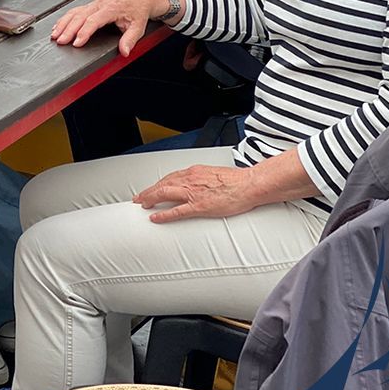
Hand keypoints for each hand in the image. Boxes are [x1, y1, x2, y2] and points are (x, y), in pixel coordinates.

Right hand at [50, 0, 168, 52]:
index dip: (84, 32)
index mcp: (111, 8)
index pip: (93, 21)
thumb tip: (124, 51)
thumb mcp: (138, 27)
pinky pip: (74, 11)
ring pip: (74, 12)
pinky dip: (64, 19)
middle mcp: (99, 5)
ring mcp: (93, 4)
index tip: (76, 42)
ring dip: (63, 24)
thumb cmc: (137, 11)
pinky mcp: (90, 5)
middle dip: (68, 29)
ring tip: (55, 35)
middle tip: (60, 41)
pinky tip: (58, 27)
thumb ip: (130, 40)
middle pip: (80, 16)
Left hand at [133, 163, 261, 222]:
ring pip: (164, 194)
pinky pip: (176, 211)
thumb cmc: (237, 181)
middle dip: (148, 192)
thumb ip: (202, 178)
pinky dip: (163, 214)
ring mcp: (193, 193)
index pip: (169, 177)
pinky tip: (155, 218)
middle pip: (162, 184)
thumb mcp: (214, 174)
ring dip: (150, 200)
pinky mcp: (199, 206)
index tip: (151, 189)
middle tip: (138, 199)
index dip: (157, 184)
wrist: (250, 184)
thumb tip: (197, 184)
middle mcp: (190, 180)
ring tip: (142, 205)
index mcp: (194, 172)